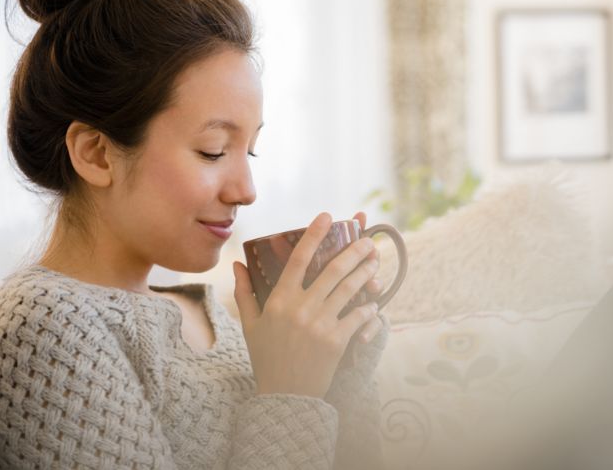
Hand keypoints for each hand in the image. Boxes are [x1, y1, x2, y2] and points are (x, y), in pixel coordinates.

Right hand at [233, 212, 380, 398]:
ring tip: (375, 260)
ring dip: (366, 272)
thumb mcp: (250, 324)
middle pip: (333, 270)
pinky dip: (368, 307)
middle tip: (367, 239)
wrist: (284, 395)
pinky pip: (358, 317)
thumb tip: (237, 264)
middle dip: (353, 251)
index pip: (298, 259)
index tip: (327, 216)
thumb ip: (244, 292)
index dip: (314, 234)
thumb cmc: (266, 356)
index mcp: (280, 300)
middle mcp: (301, 308)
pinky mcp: (337, 341)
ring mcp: (321, 324)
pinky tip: (374, 300)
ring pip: (349, 289)